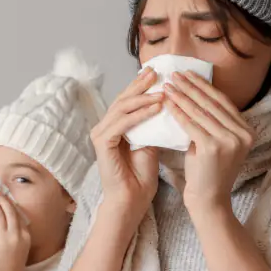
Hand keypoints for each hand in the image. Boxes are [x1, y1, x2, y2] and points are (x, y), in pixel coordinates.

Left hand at [0, 193, 30, 270]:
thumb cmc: (12, 266)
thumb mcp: (21, 248)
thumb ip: (18, 234)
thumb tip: (11, 219)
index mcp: (25, 236)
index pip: (18, 215)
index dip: (10, 204)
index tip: (5, 198)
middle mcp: (17, 235)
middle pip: (9, 211)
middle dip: (1, 200)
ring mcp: (4, 237)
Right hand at [90, 69, 164, 221]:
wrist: (132, 199)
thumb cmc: (142, 175)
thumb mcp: (152, 142)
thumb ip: (154, 123)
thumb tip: (169, 102)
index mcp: (114, 126)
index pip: (128, 100)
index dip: (142, 85)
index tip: (160, 72)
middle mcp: (104, 127)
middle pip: (122, 99)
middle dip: (140, 84)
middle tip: (157, 72)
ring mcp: (100, 135)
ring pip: (121, 108)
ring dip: (144, 98)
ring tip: (162, 90)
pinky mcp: (102, 144)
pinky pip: (121, 123)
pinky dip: (139, 114)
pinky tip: (156, 108)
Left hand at [164, 71, 254, 213]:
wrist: (209, 200)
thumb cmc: (207, 172)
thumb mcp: (213, 143)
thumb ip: (210, 123)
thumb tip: (193, 96)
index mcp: (247, 130)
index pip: (222, 102)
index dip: (204, 86)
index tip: (188, 74)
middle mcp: (243, 133)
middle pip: (212, 103)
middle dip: (191, 87)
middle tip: (175, 74)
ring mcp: (231, 140)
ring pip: (201, 112)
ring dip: (182, 96)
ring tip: (167, 85)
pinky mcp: (214, 147)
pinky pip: (191, 125)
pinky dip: (177, 112)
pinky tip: (166, 103)